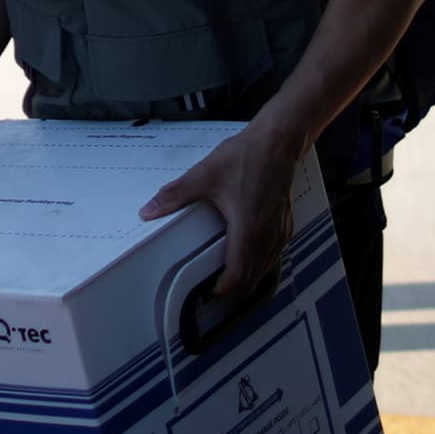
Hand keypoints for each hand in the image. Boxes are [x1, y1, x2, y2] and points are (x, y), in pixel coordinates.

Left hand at [142, 122, 301, 341]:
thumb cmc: (248, 156)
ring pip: (266, 267)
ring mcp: (279, 230)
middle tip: (215, 290)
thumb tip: (150, 210)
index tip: (210, 293)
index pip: (238, 275)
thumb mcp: (204, 176)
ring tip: (230, 277)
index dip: (224, 290)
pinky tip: (250, 254)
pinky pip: (274, 253)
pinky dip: (261, 262)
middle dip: (235, 288)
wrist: (278, 141)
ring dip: (249, 276)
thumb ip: (175, 195)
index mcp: (248, 230)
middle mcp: (268, 235)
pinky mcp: (285, 222)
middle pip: (253, 277)